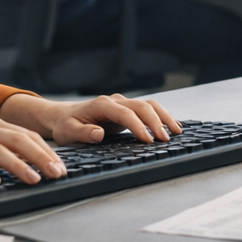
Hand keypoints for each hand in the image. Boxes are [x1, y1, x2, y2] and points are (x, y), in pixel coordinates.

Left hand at [0, 92, 181, 146]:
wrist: (64, 116)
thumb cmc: (65, 125)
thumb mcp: (68, 132)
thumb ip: (83, 133)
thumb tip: (98, 134)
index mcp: (102, 105)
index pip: (126, 113)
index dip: (138, 126)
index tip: (148, 140)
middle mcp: (115, 101)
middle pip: (142, 106)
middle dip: (156, 122)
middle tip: (166, 139)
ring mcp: (122, 103)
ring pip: (149, 105)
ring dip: (164, 116)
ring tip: (177, 132)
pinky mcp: (127, 109)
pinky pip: (148, 109)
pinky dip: (161, 116)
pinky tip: (172, 126)